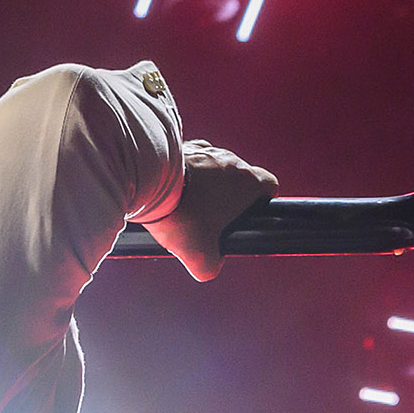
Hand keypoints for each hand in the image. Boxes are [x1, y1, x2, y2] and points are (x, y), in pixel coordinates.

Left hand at [139, 140, 277, 281]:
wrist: (145, 181)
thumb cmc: (179, 215)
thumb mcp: (198, 256)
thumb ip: (210, 267)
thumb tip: (208, 268)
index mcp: (247, 181)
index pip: (269, 186)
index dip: (260, 201)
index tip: (244, 216)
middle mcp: (230, 159)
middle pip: (238, 176)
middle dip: (225, 196)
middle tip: (205, 217)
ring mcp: (204, 148)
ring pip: (211, 166)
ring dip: (202, 182)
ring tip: (181, 203)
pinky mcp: (179, 144)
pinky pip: (187, 158)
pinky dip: (181, 171)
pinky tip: (165, 188)